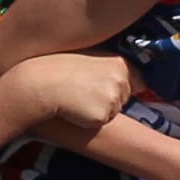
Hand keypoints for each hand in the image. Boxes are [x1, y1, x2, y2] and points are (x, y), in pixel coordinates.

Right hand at [16, 52, 133, 129]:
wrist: (41, 82)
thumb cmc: (60, 68)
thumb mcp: (90, 57)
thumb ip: (110, 68)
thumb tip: (138, 84)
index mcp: (119, 63)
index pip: (138, 81)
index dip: (121, 87)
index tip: (104, 87)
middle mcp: (121, 80)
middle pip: (125, 99)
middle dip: (109, 99)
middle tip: (84, 91)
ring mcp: (113, 98)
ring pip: (114, 112)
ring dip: (99, 109)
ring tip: (78, 98)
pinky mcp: (103, 115)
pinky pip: (101, 122)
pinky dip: (90, 119)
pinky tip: (76, 108)